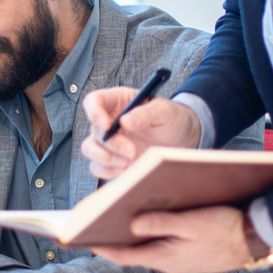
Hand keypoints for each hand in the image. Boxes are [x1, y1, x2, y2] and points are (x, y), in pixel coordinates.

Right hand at [80, 89, 201, 178]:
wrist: (183, 138)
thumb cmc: (172, 118)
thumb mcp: (164, 110)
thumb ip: (146, 113)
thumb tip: (126, 121)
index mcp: (118, 101)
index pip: (94, 101)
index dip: (93, 112)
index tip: (106, 125)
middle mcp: (110, 121)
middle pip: (94, 130)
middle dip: (111, 144)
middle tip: (131, 150)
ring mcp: (110, 141)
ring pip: (90, 149)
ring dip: (105, 158)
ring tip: (127, 161)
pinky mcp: (114, 160)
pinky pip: (98, 167)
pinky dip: (108, 170)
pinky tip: (126, 169)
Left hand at [92, 206, 255, 272]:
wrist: (256, 240)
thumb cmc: (227, 230)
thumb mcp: (192, 223)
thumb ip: (162, 223)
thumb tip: (133, 224)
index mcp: (167, 258)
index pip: (124, 256)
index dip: (102, 246)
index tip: (81, 238)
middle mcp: (169, 264)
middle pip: (133, 253)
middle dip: (112, 239)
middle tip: (91, 225)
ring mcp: (179, 261)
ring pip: (147, 249)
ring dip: (130, 237)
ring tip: (111, 220)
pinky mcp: (187, 255)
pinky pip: (161, 246)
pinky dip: (149, 236)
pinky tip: (146, 220)